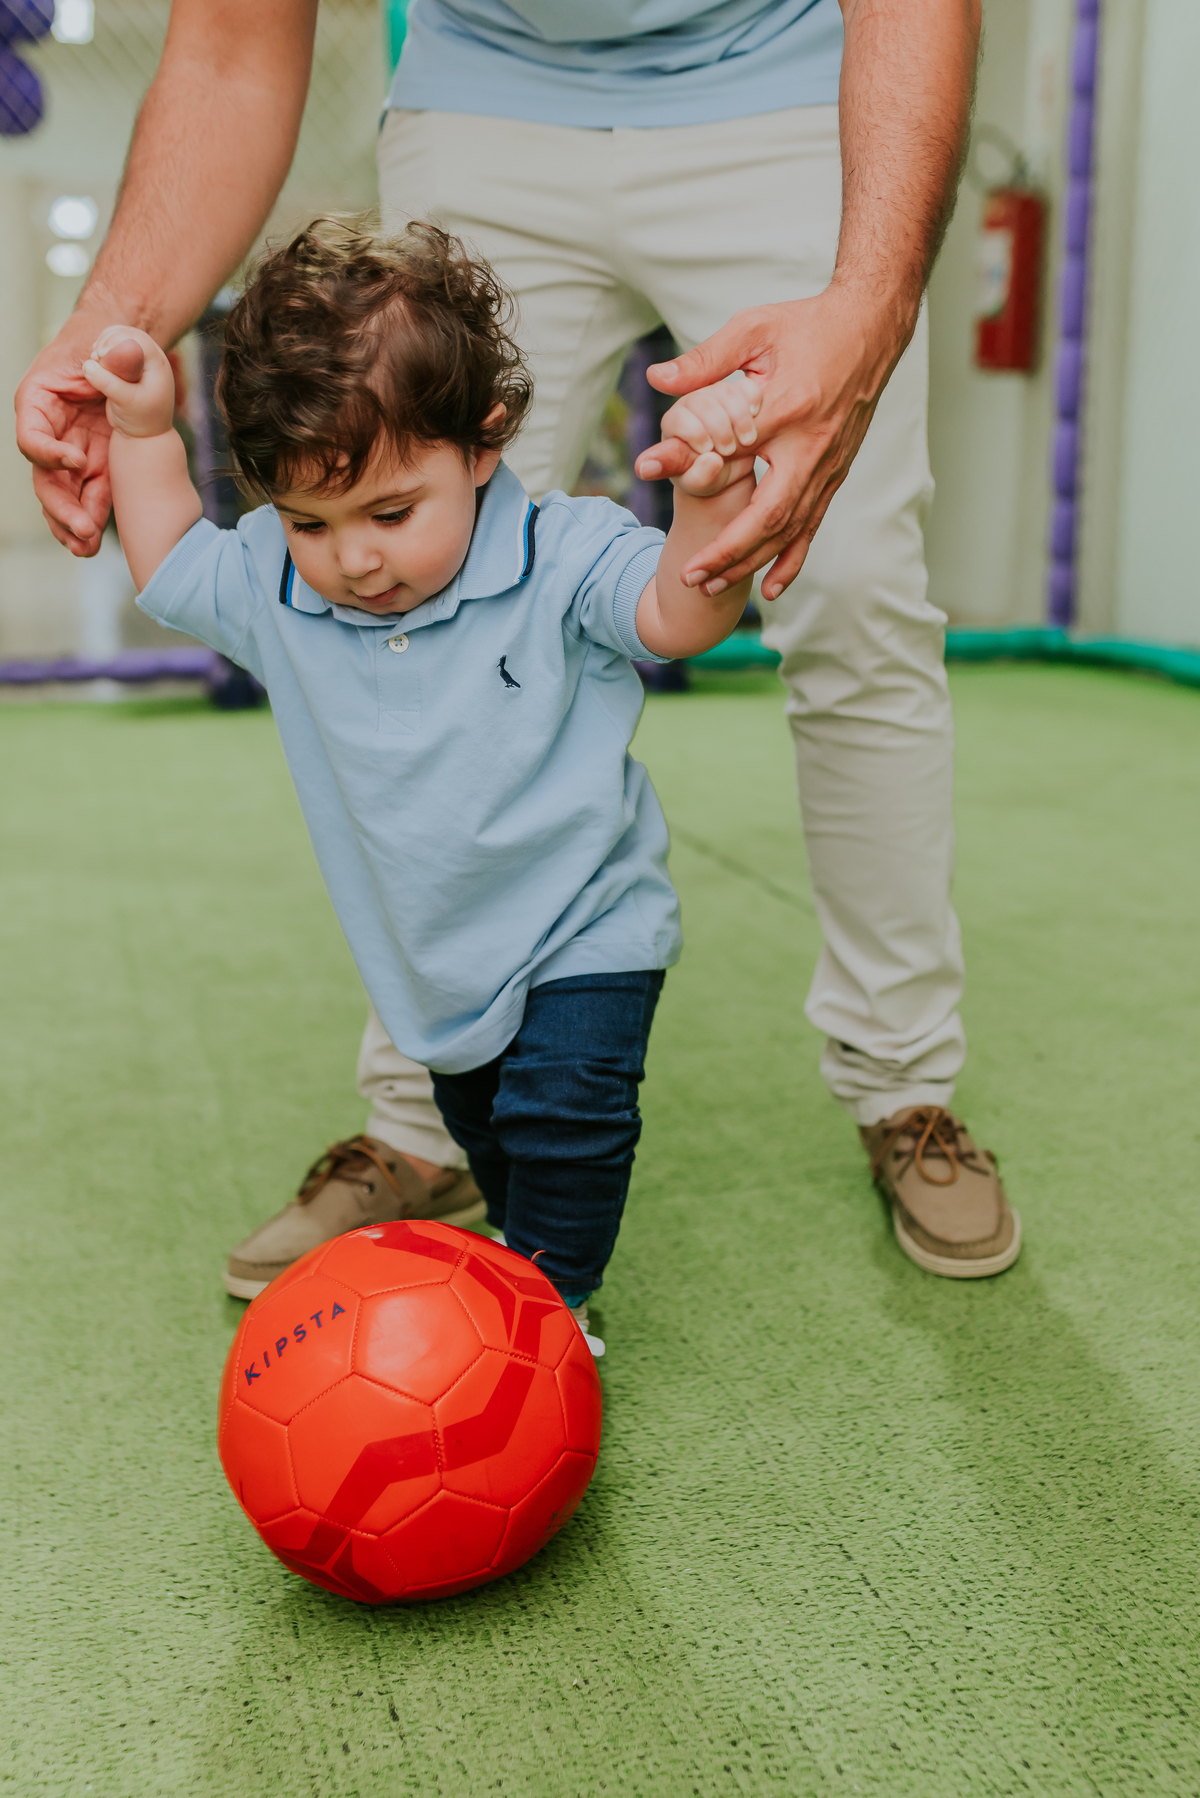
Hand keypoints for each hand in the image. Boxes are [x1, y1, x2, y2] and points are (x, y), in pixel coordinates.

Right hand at [14, 309, 127, 556]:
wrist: (124, 351)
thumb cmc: (110, 340)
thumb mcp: (116, 342)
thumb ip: (120, 355)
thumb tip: (125, 353)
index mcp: (40, 400)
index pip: (32, 434)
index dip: (49, 453)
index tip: (77, 462)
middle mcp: (50, 431)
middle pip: (45, 476)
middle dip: (61, 506)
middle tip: (82, 528)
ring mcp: (72, 451)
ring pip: (63, 495)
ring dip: (73, 523)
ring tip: (87, 549)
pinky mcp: (95, 465)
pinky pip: (89, 496)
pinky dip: (92, 518)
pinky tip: (95, 546)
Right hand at [81, 327, 175, 439]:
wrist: (145, 434)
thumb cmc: (140, 419)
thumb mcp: (125, 402)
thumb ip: (108, 383)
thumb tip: (88, 365)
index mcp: (158, 364)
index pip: (138, 340)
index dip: (116, 342)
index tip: (99, 355)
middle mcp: (152, 357)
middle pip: (128, 333)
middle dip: (108, 340)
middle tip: (95, 355)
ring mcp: (141, 359)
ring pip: (120, 336)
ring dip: (104, 343)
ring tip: (95, 358)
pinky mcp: (130, 363)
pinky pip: (115, 345)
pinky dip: (103, 348)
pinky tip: (96, 359)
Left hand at [635, 285, 912, 599]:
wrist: (872, 326)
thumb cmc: (808, 324)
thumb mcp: (753, 330)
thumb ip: (705, 360)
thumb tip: (657, 379)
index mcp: (786, 409)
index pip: (732, 453)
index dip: (690, 472)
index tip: (653, 482)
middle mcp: (811, 447)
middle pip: (767, 516)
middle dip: (727, 553)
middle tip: (689, 576)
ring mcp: (828, 465)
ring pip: (789, 530)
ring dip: (751, 563)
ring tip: (711, 587)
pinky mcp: (836, 473)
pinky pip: (813, 525)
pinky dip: (791, 559)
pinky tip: (771, 587)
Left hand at [654, 378, 760, 499]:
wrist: (729, 472)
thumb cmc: (704, 477)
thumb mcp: (695, 481)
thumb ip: (692, 474)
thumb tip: (693, 463)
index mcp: (674, 422)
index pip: (680, 418)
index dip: (695, 433)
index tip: (707, 451)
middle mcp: (693, 403)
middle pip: (704, 402)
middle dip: (718, 428)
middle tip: (727, 451)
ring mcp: (716, 395)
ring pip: (727, 391)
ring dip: (739, 417)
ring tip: (746, 441)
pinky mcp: (740, 393)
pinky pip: (748, 387)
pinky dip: (753, 401)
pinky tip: (756, 417)